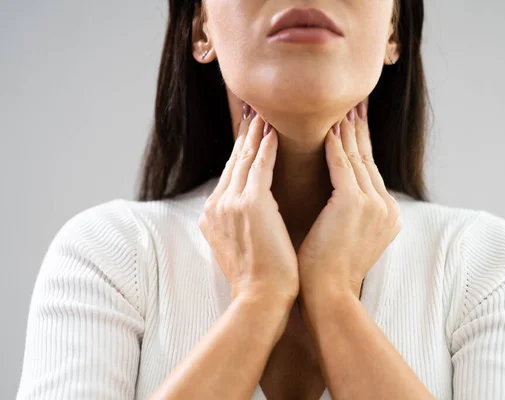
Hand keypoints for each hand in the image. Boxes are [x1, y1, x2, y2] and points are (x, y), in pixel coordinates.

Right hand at [198, 104, 298, 308]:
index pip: (228, 174)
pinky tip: (274, 131)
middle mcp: (216, 205)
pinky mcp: (250, 203)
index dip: (238, 151)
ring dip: (255, 133)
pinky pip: (259, 166)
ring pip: (243, 158)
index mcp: (212, 215)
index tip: (248, 131)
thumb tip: (252, 212)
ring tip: (264, 112)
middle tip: (252, 109)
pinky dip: (266, 147)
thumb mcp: (241, 246)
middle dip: (244, 134)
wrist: (261, 299)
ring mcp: (230, 203)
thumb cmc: (259, 278)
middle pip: (232, 161)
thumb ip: (240, 223)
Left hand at [297, 100, 402, 300]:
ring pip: (357, 157)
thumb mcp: (348, 237)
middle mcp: (386, 206)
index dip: (362, 145)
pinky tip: (327, 128)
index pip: (371, 171)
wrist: (328, 294)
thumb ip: (351, 213)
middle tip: (354, 103)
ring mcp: (373, 204)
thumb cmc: (328, 270)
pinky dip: (333, 145)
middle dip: (358, 130)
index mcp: (386, 215)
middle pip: (368, 159)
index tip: (355, 123)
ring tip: (340, 108)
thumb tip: (340, 196)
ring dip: (345, 131)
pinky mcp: (354, 203)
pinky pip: (342, 164)